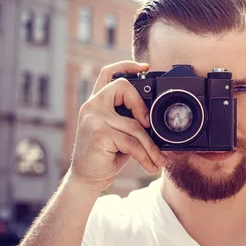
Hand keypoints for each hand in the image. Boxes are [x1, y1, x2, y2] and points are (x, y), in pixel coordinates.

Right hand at [68, 61, 166, 193]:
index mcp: (96, 102)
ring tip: (159, 159)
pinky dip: (146, 156)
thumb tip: (156, 119)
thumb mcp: (120, 133)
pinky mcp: (99, 133)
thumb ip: (131, 120)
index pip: (108, 73)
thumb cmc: (105, 156)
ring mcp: (93, 118)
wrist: (86, 179)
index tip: (145, 67)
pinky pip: (131, 142)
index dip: (127, 66)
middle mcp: (92, 105)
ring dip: (151, 146)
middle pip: (123, 87)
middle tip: (150, 126)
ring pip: (134, 125)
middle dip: (142, 106)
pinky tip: (151, 165)